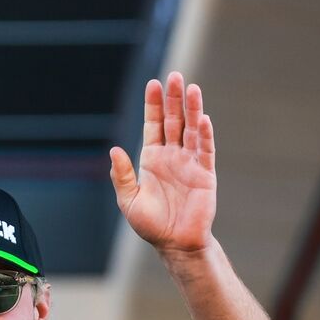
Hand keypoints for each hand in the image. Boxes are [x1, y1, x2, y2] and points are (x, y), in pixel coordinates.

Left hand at [109, 71, 216, 253]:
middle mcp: (172, 156)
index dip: (153, 105)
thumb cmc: (151, 224)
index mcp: (152, 159)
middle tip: (174, 75)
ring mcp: (190, 163)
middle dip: (173, 99)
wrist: (174, 243)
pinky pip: (205, 150)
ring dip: (192, 109)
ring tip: (191, 87)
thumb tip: (114, 150)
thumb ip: (121, 175)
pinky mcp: (205, 174)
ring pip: (191, 129)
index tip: (153, 84)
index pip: (153, 125)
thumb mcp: (129, 200)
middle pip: (173, 120)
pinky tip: (202, 118)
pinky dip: (203, 134)